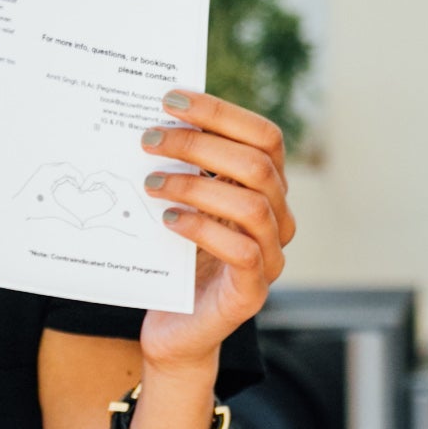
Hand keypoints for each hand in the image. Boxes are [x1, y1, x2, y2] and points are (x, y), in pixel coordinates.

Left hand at [138, 89, 293, 372]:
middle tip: (149, 137)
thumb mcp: (180, 202)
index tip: (171, 99)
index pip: (264, 136)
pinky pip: (242, 251)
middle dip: (200, 144)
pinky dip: (203, 229)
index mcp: (266, 189)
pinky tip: (168, 221)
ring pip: (252, 205)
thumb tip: (154, 115)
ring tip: (151, 182)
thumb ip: (183, 165)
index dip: (221, 113)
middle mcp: (278, 218)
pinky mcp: (252, 293)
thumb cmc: (174, 257)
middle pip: (258, 164)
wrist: (173, 329)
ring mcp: (270, 257)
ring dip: (196, 185)